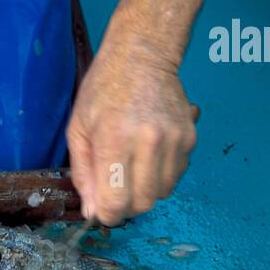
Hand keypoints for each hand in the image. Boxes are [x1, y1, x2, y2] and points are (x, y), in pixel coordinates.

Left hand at [67, 39, 197, 226]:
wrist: (142, 56)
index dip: (106, 214)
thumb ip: (83, 172)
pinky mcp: (190, 139)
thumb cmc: (103, 89)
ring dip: (145, 190)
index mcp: (115, 140)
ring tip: (132, 165)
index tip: (101, 208)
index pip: (116, 202)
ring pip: (162, 193)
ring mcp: (174, 141)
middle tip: (115, 188)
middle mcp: (148, 143)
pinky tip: (149, 154)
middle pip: (142, 204)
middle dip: (125, 205)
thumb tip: (92, 211)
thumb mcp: (79, 128)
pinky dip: (161, 175)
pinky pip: (176, 176)